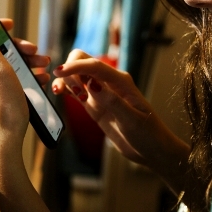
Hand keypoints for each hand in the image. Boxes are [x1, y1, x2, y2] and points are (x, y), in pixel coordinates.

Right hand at [53, 50, 189, 191]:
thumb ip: (112, 102)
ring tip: (59, 92)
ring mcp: (101, 93)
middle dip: (70, 69)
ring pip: (77, 74)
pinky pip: (76, 90)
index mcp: (121, 81)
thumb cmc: (148, 135)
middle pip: (84, 61)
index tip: (59, 72)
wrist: (152, 150)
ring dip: (65, 78)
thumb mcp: (132, 121)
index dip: (75, 66)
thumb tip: (91, 84)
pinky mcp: (95, 105)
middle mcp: (109, 82)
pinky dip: (66, 88)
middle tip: (69, 90)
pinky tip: (58, 93)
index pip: (94, 65)